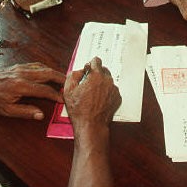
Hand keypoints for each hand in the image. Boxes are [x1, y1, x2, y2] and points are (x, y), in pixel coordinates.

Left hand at [0, 63, 65, 119]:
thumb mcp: (6, 110)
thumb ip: (25, 112)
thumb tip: (40, 114)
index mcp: (21, 86)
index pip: (44, 90)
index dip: (56, 95)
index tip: (63, 100)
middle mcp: (23, 74)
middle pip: (47, 74)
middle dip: (60, 79)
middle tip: (70, 84)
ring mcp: (21, 68)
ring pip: (43, 67)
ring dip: (54, 72)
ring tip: (63, 79)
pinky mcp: (18, 66)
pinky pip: (36, 65)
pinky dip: (45, 68)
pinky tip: (49, 72)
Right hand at [64, 56, 119, 186]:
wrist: (91, 125)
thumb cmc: (79, 109)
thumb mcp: (68, 90)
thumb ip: (73, 75)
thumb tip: (80, 71)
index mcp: (96, 76)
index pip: (96, 60)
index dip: (90, 64)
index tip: (87, 69)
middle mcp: (108, 81)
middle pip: (103, 70)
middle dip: (96, 74)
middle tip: (88, 84)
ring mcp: (114, 90)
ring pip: (108, 81)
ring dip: (101, 84)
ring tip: (92, 94)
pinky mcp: (117, 98)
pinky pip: (111, 91)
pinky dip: (106, 93)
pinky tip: (98, 100)